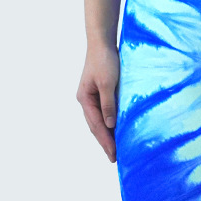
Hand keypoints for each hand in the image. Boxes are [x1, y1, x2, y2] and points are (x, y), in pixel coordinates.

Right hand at [77, 45, 119, 162]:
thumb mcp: (108, 83)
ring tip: (115, 149)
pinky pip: (103, 114)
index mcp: (85, 99)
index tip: (114, 155)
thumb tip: (110, 125)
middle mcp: (86, 100)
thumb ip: (108, 104)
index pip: (97, 126)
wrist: (102, 42)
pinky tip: (115, 131)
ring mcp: (91, 97)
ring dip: (106, 135)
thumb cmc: (105, 60)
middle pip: (95, 127)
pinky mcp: (98, 93)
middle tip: (114, 158)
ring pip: (98, 122)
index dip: (106, 142)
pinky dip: (109, 124)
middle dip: (105, 142)